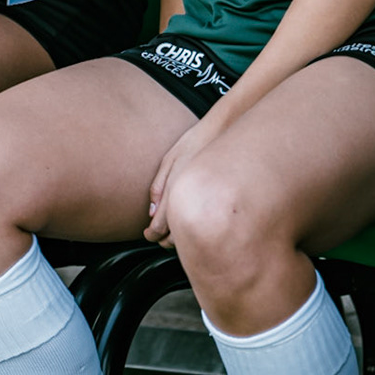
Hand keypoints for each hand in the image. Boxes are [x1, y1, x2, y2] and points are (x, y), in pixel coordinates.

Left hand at [144, 116, 224, 246]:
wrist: (225, 133)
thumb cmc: (195, 143)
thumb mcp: (169, 160)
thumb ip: (158, 187)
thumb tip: (151, 213)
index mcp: (174, 193)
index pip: (159, 228)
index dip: (152, 235)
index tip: (148, 234)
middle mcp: (190, 203)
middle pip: (174, 239)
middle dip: (164, 240)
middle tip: (158, 234)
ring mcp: (205, 206)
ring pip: (190, 236)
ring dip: (180, 238)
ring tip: (174, 230)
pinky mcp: (217, 204)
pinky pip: (202, 225)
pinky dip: (194, 229)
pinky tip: (193, 220)